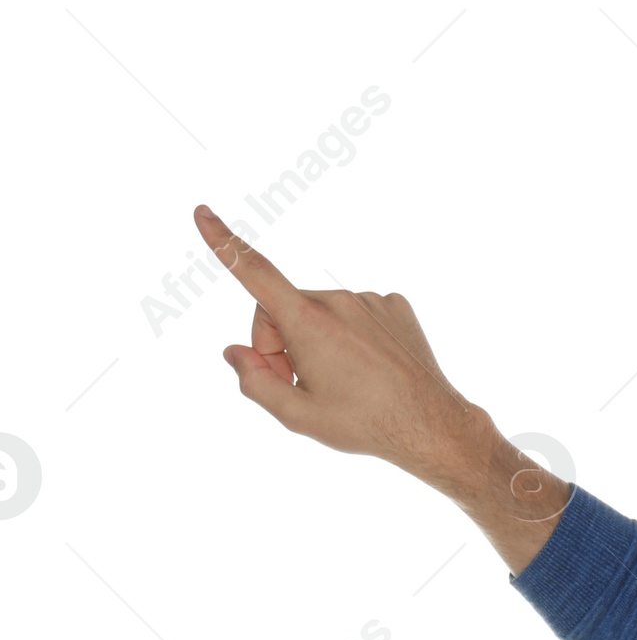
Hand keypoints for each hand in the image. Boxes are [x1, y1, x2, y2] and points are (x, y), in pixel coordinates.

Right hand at [194, 203, 569, 567]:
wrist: (431, 426)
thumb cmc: (363, 424)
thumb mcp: (297, 415)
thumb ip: (254, 381)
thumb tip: (234, 352)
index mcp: (309, 323)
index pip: (256, 274)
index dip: (224, 244)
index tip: (202, 213)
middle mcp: (339, 301)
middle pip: (283, 310)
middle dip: (279, 343)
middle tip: (298, 383)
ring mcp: (370, 301)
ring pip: (320, 313)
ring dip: (317, 340)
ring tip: (342, 382)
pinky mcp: (395, 305)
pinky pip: (355, 314)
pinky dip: (350, 336)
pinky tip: (368, 367)